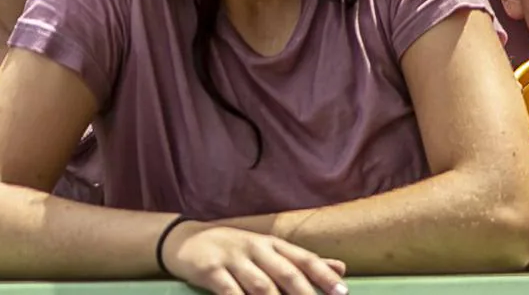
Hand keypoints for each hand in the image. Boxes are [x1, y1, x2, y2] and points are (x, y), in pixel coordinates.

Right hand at [163, 223, 348, 294]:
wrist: (187, 240)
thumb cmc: (236, 249)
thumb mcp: (269, 250)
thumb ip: (302, 261)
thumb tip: (340, 268)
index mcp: (273, 244)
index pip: (304, 259)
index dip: (323, 275)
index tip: (341, 292)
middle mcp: (256, 248)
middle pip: (285, 273)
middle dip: (304, 293)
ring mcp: (233, 258)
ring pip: (260, 285)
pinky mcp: (211, 270)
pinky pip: (229, 292)